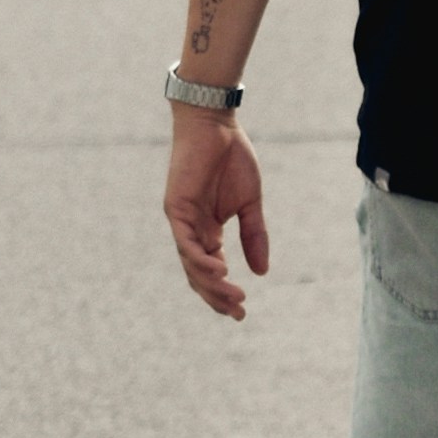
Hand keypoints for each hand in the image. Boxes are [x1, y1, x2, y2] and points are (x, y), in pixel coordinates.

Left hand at [165, 115, 270, 317]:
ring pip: (192, 263)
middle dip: (217, 296)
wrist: (215, 125)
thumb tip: (262, 272)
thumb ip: (254, 235)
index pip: (212, 270)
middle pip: (199, 274)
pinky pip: (186, 242)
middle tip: (238, 312)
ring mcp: (182, 221)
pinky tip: (220, 269)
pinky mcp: (176, 209)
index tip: (242, 311)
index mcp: (208, 230)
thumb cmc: (232, 158)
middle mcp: (192, 230)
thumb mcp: (250, 203)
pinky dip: (200, 259)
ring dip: (212, 283)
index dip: (224, 292)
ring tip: (234, 296)